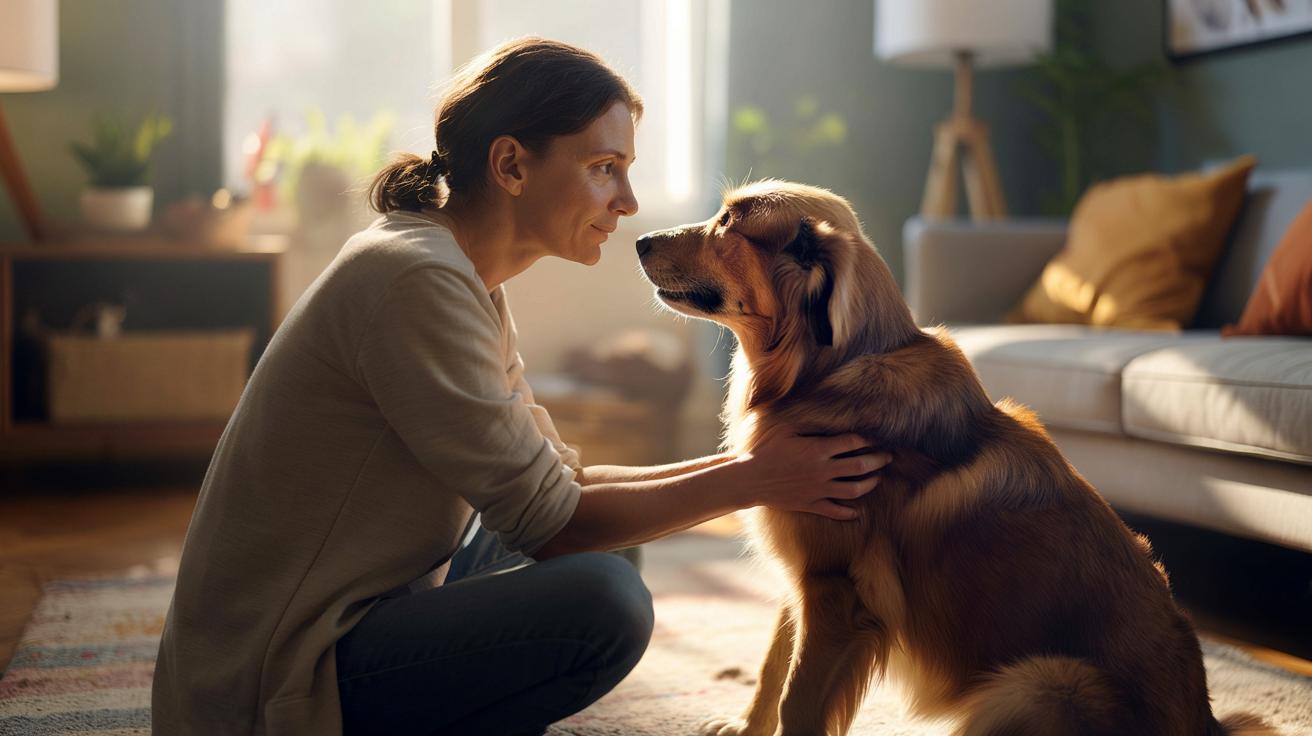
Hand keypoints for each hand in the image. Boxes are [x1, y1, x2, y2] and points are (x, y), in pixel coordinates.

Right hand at [729, 425, 890, 519]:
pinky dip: (849, 512)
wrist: (749, 479)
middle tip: (889, 456)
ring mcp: (818, 490)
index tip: (875, 437)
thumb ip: (807, 422)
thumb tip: (824, 410)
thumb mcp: (784, 429)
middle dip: (879, 460)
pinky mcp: (811, 504)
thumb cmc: (764, 450)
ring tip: (878, 478)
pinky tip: (858, 510)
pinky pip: (836, 511)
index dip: (867, 439)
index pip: (852, 442)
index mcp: (817, 450)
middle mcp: (822, 471)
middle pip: (860, 466)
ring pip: (854, 490)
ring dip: (870, 484)